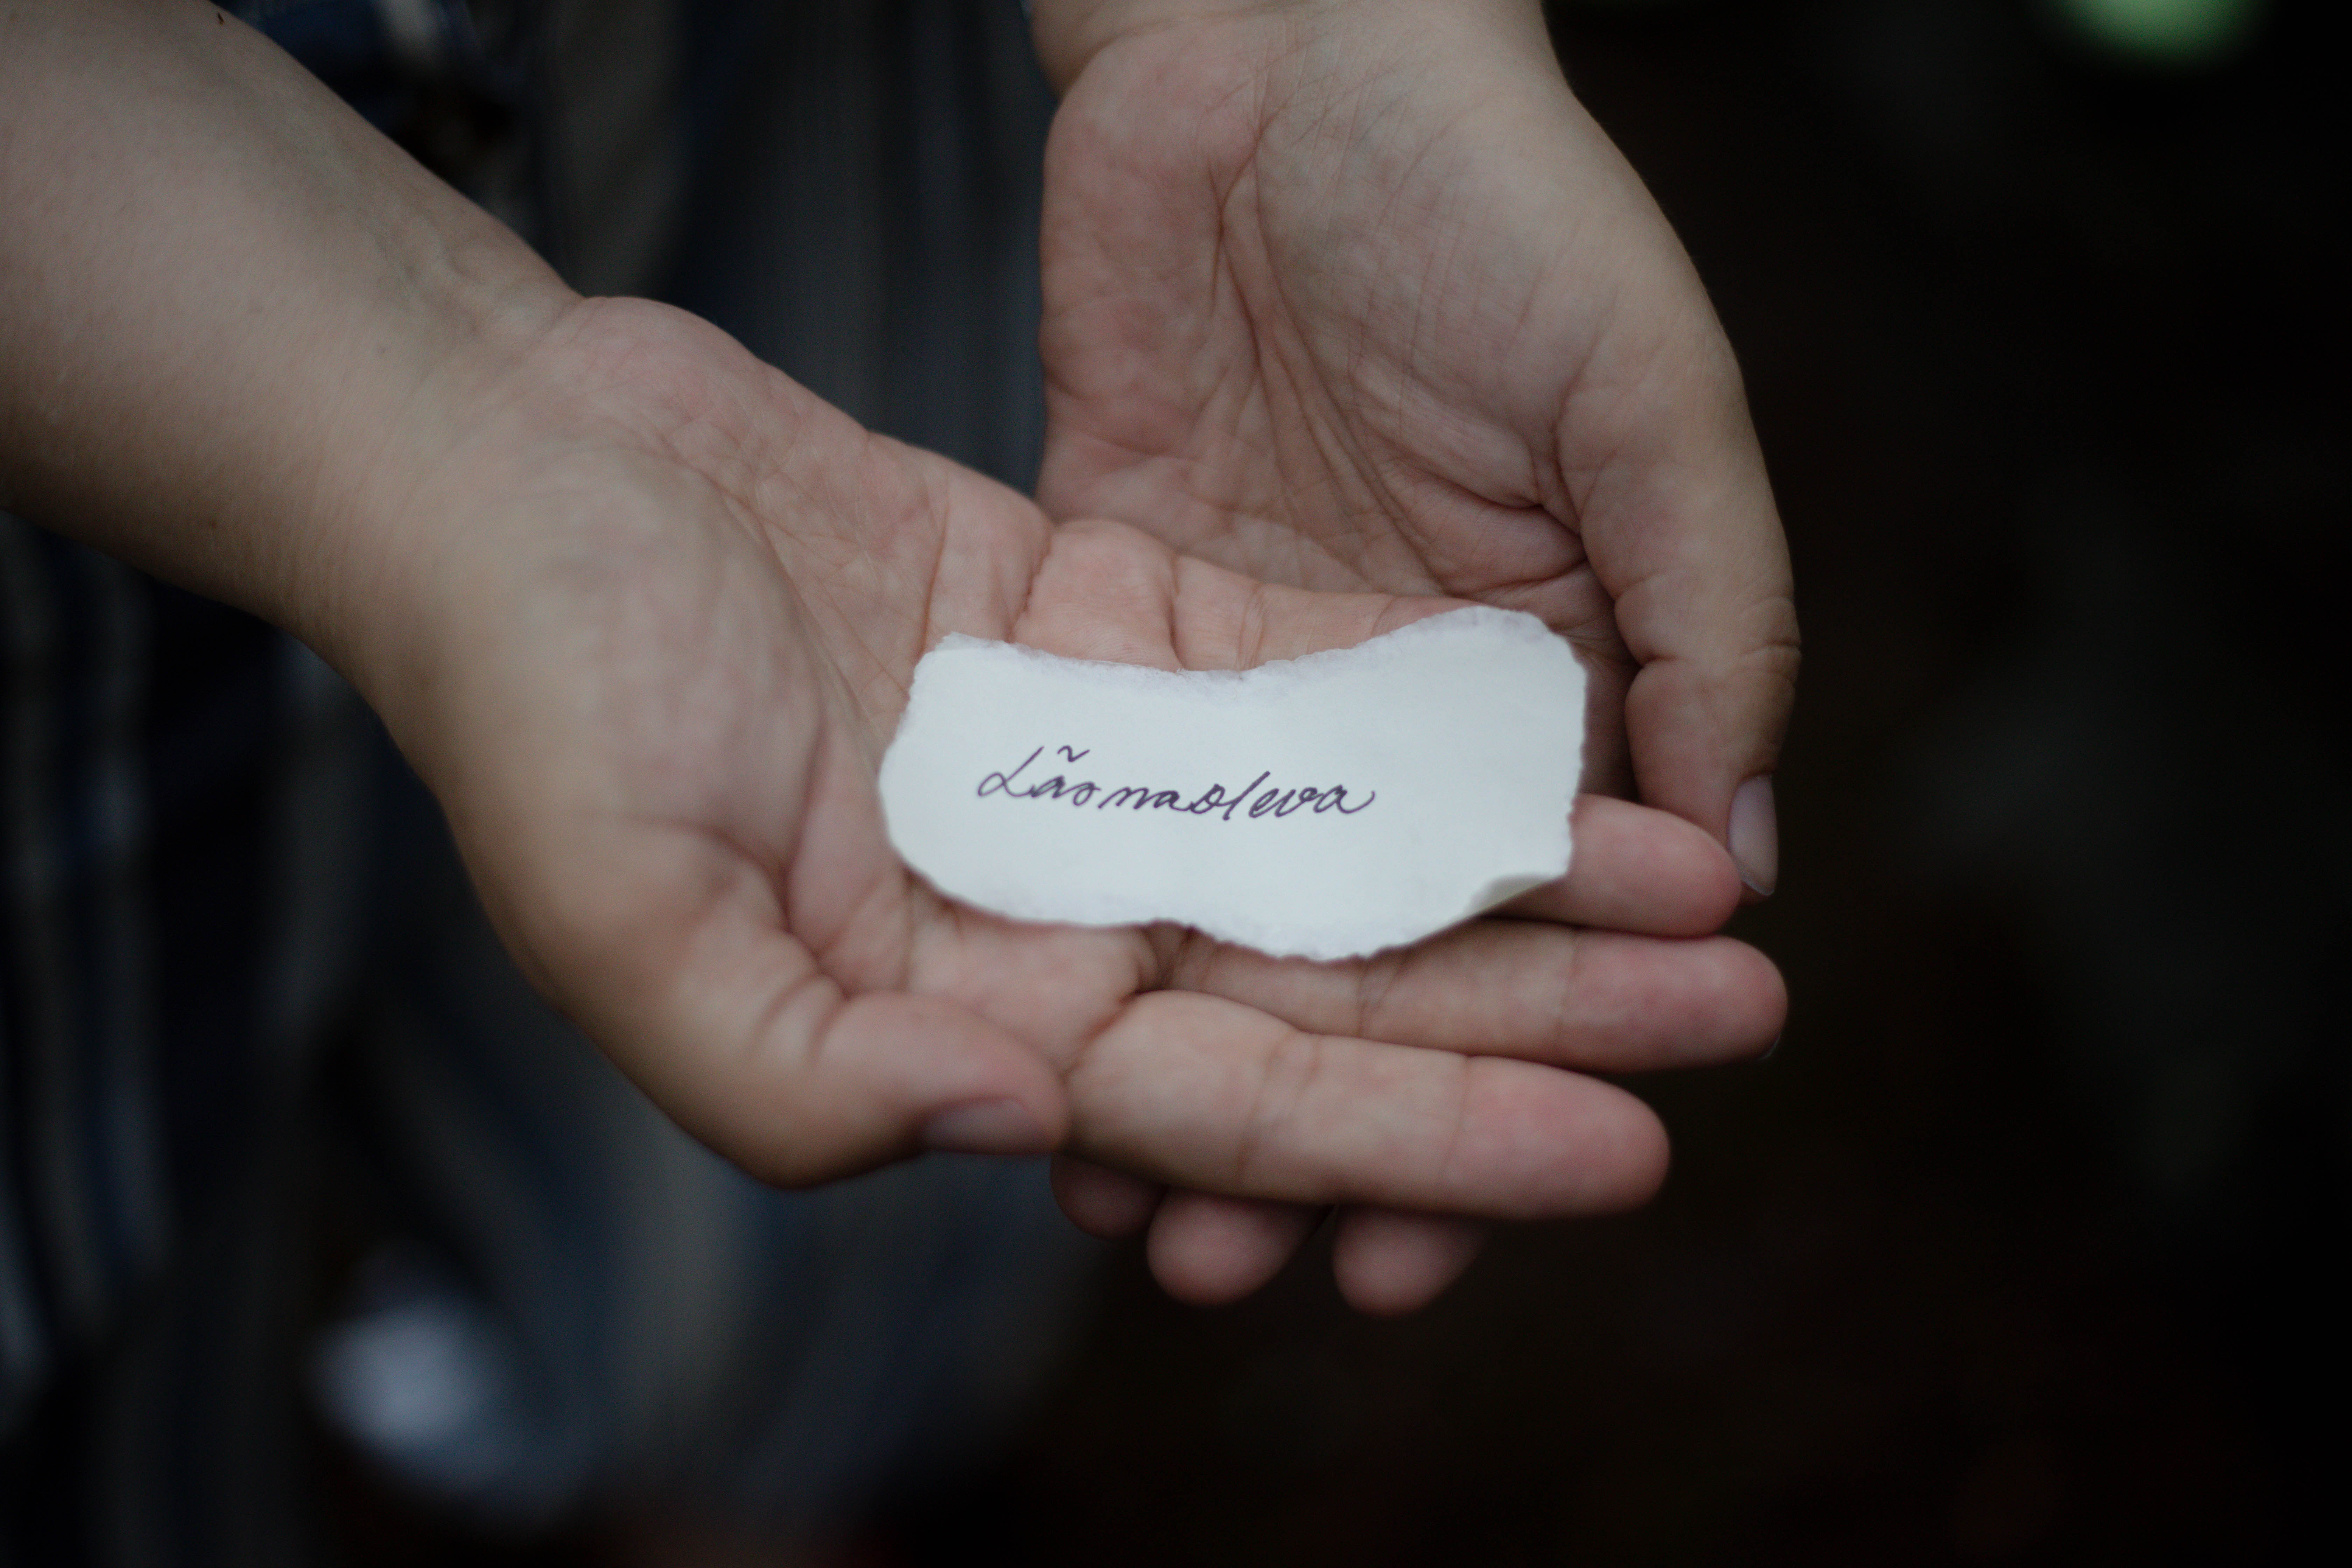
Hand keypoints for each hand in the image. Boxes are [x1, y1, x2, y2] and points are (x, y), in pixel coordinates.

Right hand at [357, 298, 1778, 1310]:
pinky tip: (1574, 749)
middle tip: (1747, 1018)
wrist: (517, 477)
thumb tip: (1019, 1125)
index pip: (1243, 1120)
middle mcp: (1052, 930)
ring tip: (1712, 895)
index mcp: (962, 1030)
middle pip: (1340, 998)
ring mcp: (1092, 789)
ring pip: (1350, 855)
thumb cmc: (533, 704)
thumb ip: (808, 1082)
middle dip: (1543, 1016)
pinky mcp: (1104, 646)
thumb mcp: (624, 929)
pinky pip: (1302, 704)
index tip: (1623, 1145)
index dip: (1432, 1141)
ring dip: (1523, 882)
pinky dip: (1431, 732)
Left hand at [1031, 0, 1796, 1299]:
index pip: (1536, 916)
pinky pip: (1096, 796)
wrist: (1284, 45)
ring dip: (1187, 1049)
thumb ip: (1709, 615)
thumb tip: (1743, 860)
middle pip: (1365, 945)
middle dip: (1330, 1108)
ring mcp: (1249, 666)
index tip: (1467, 1228)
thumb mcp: (1649, 399)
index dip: (1508, 1068)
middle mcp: (1393, 694)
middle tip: (1281, 1269)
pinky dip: (1078, 916)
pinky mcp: (1115, 610)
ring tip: (1143, 1210)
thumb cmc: (1501, 199)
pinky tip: (1037, 1040)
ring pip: (1220, 902)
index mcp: (1545, 666)